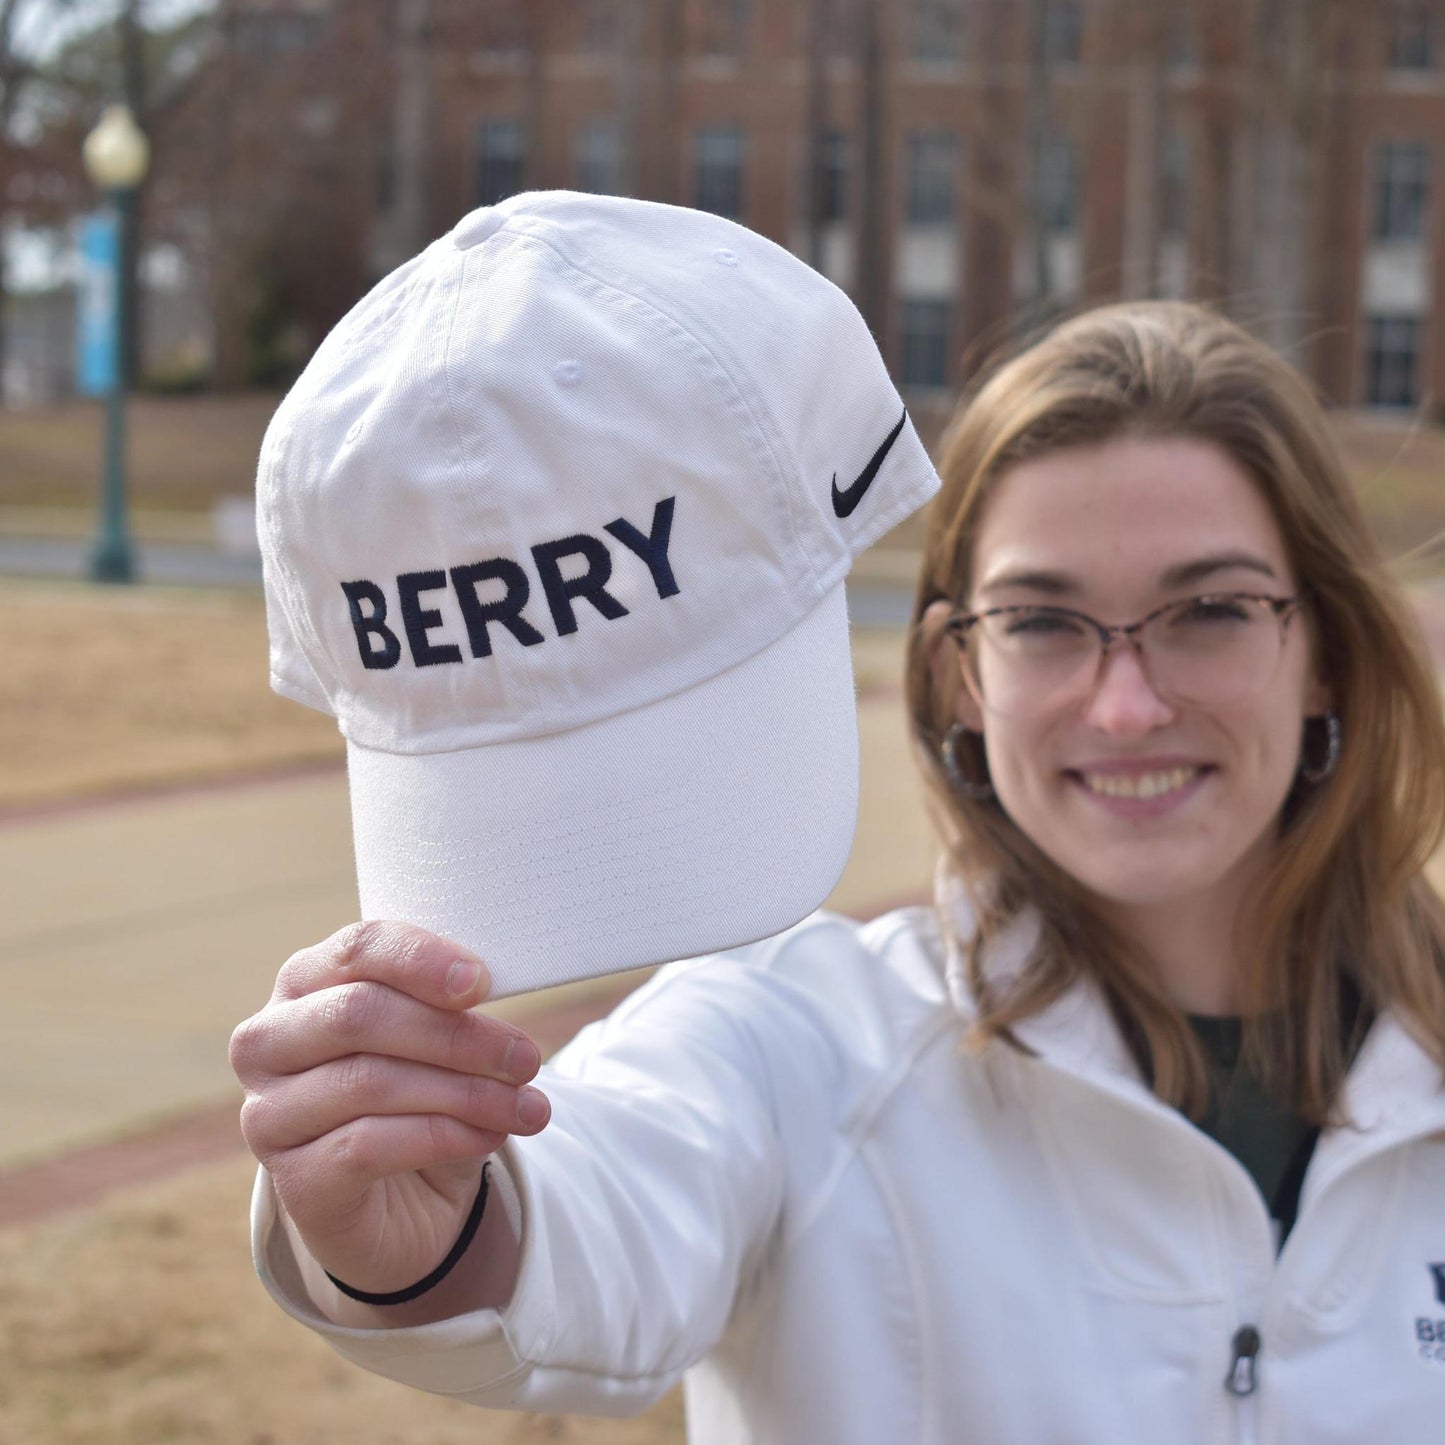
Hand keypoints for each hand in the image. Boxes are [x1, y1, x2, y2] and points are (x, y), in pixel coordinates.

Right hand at [229, 920, 549, 1295]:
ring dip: (466, 1093)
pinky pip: (368, 1146)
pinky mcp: (293, 1181)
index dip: (420, 960)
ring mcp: (269, 1115)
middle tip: (526, 1058)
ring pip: (370, 1083)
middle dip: (456, 1035)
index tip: (482, 981)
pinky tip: (489, 1136)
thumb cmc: (416, 1094)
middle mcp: (268, 1042)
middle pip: (358, 1014)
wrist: (402, 1202)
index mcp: (304, 983)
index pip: (355, 949)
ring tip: (528, 1106)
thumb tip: (480, 982)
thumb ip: (446, 1001)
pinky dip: (443, 1137)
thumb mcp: (432, 1035)